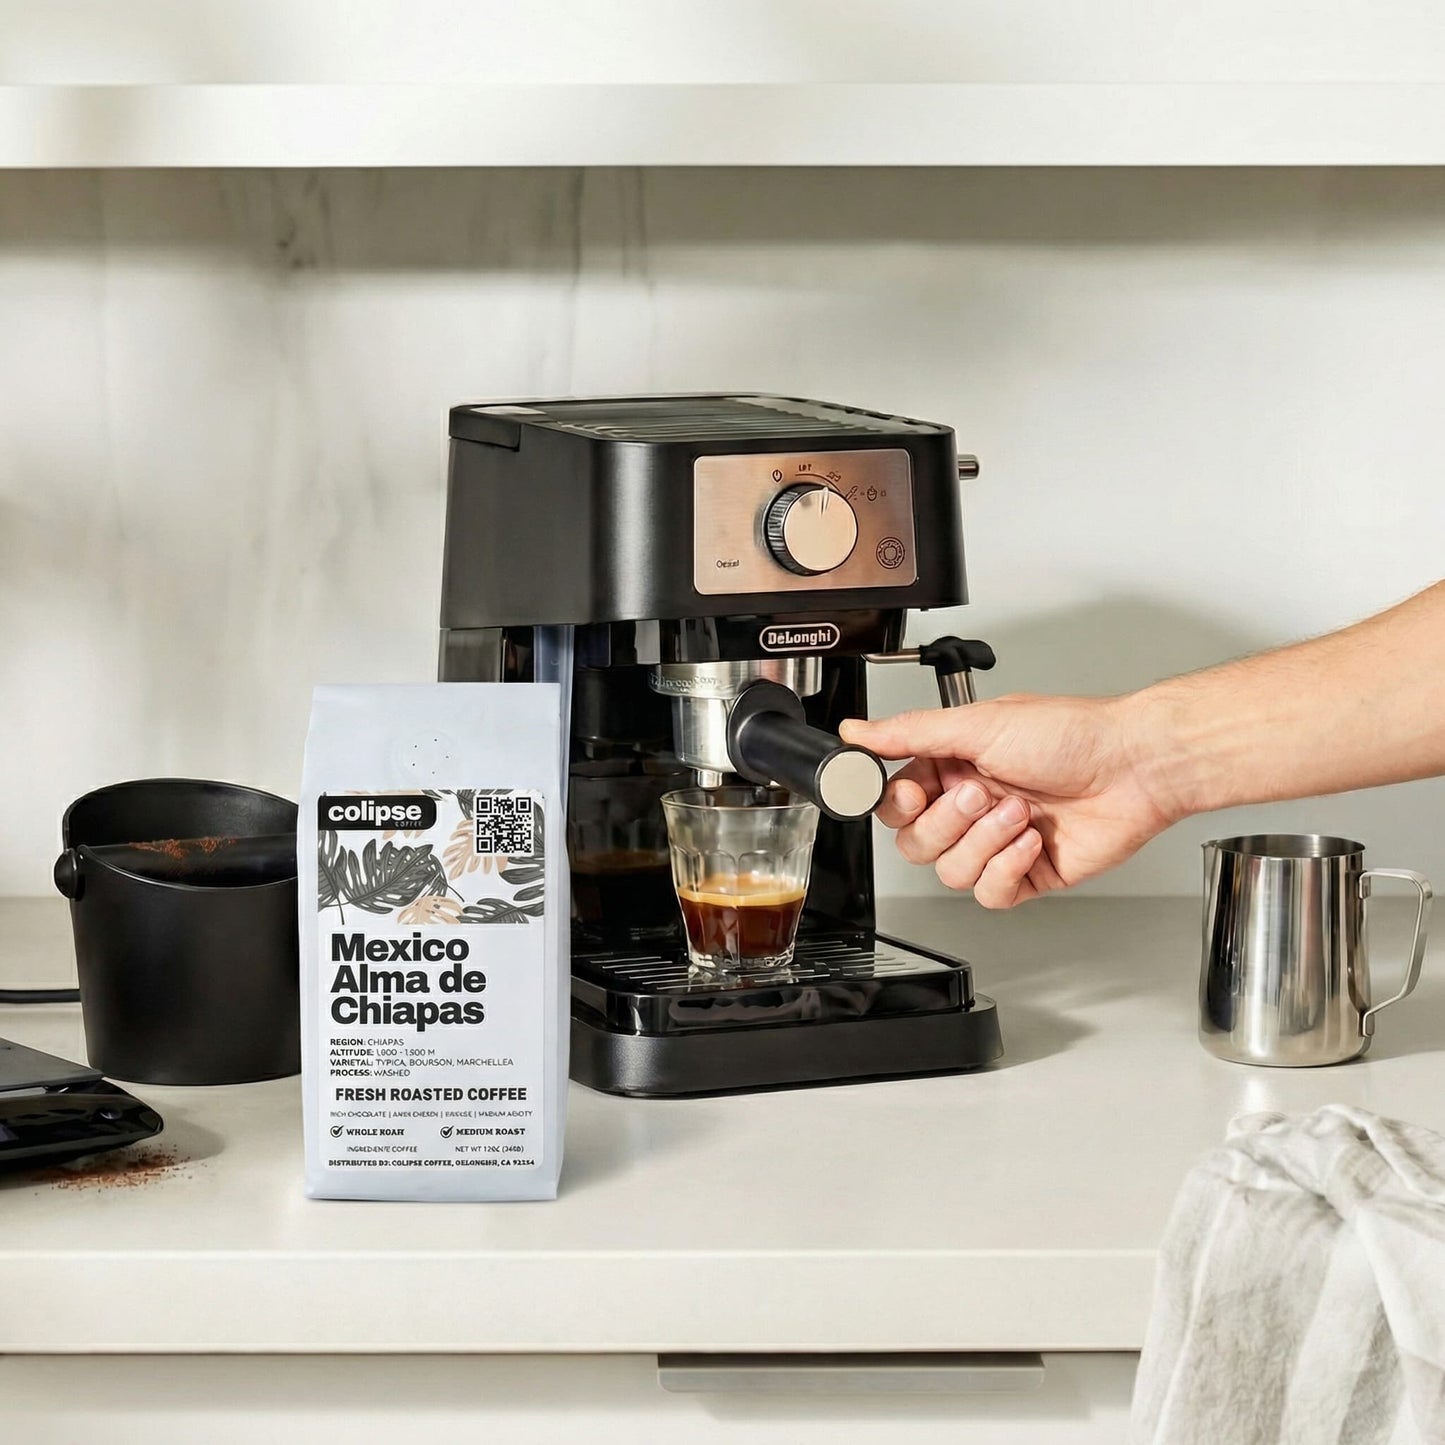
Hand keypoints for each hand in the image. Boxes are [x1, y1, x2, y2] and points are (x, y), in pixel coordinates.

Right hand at [840, 694, 1176, 908]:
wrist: (1135, 767)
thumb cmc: (1073, 734)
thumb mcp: (978, 724)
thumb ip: (908, 732)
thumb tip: (855, 730)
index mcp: (952, 765)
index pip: (895, 802)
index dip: (900, 805)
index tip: (916, 792)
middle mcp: (971, 805)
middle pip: (916, 843)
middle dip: (950, 823)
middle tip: (983, 793)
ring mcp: (997, 842)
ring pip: (951, 872)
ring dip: (985, 842)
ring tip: (1020, 812)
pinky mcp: (1026, 873)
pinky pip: (989, 893)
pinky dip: (1007, 868)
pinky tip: (1032, 841)